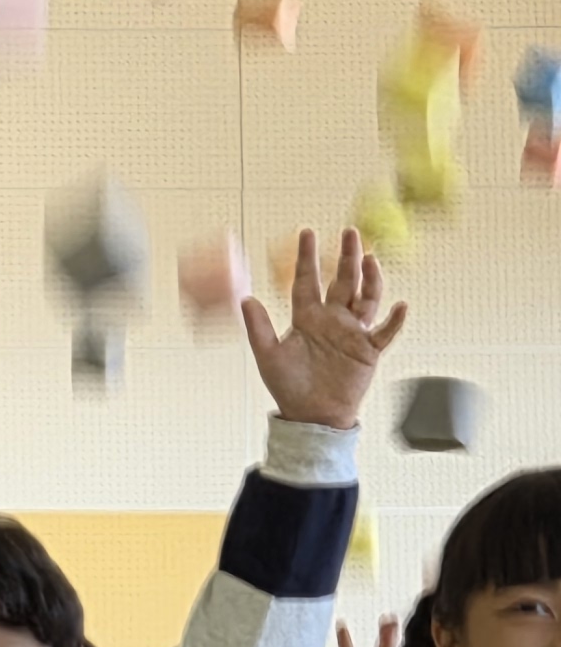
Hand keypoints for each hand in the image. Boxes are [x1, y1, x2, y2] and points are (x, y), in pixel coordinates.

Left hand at [243, 228, 406, 429]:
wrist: (311, 415)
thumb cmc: (288, 386)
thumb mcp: (268, 355)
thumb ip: (258, 328)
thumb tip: (245, 298)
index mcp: (307, 317)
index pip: (307, 281)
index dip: (307, 258)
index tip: (307, 232)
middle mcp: (332, 319)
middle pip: (342, 280)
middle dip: (347, 256)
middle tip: (349, 231)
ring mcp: (353, 332)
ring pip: (366, 298)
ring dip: (371, 278)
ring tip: (371, 258)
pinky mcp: (369, 350)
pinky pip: (385, 332)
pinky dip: (394, 319)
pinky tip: (401, 306)